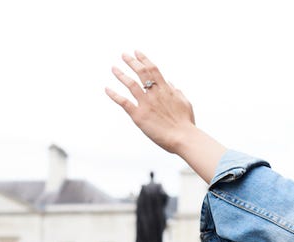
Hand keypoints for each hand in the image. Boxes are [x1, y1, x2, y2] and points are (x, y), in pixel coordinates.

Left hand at [106, 51, 226, 181]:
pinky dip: (114, 95)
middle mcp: (155, 94)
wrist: (184, 137)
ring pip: (131, 84)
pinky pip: (124, 102)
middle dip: (131, 62)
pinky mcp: (139, 116)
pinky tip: (107, 89)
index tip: (137, 52)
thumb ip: (176, 92)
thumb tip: (170, 83)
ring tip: (114, 68)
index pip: (153, 69)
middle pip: (141, 72)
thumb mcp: (185, 102)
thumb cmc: (186, 123)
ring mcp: (146, 104)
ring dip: (121, 75)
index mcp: (166, 90)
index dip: (144, 59)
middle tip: (123, 55)